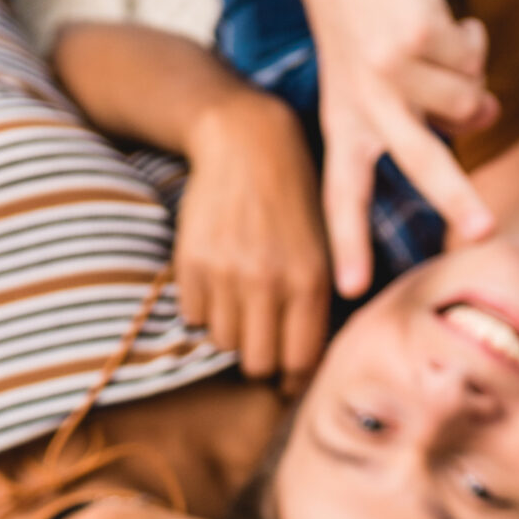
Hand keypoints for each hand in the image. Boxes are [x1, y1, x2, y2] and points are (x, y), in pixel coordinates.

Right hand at [176, 89, 331, 384]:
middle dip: (261, 361)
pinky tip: (218, 284)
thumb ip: (320, 302)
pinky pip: (194, 316)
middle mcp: (268, 282)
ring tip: (241, 305)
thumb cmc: (295, 197)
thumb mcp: (325, 246)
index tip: (288, 376)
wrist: (246, 141)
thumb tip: (303, 364)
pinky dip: (205, 309)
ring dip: (232, 333)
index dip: (293, 377)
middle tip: (262, 343)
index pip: (300, 361)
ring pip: (224, 342)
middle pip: (258, 364)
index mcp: (310, 281)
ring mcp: (226, 272)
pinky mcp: (192, 261)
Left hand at [269, 0, 496, 296]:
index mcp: (345, 128)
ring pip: (468, 101)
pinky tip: (441, 22)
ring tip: (439, 53)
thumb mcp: (375, 81)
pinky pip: (472, 60)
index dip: (350, 242)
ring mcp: (390, 71)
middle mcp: (364, 106)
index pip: (344, 196)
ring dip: (469, 77)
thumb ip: (428, 114)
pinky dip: (469, 40)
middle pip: (421, 164)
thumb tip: (488, 115)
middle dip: (459, 199)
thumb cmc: (362, 24)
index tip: (351, 290)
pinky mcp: (415, 35)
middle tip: (490, 232)